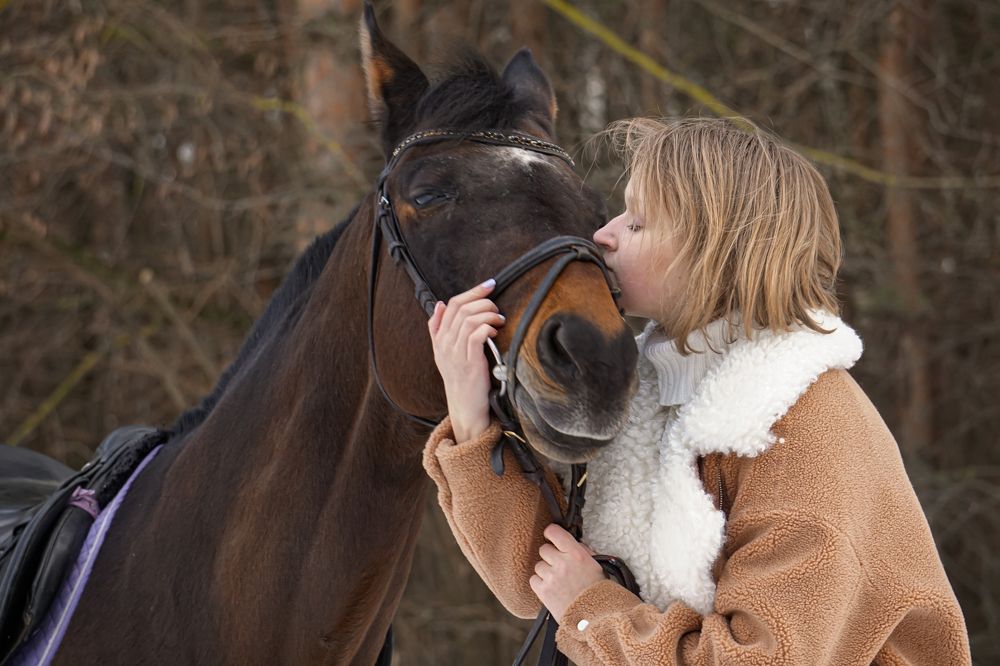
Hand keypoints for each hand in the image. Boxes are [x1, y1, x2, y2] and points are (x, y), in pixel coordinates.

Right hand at [427, 278, 505, 441]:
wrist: (465, 407)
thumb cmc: (461, 378)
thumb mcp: (445, 353)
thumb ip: (439, 329)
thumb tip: (439, 304)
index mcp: (439, 339)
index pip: (451, 304)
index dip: (472, 291)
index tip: (489, 285)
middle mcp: (444, 344)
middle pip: (460, 308)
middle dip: (483, 300)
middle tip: (497, 306)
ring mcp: (455, 353)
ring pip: (469, 319)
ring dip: (488, 313)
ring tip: (499, 319)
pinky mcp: (469, 362)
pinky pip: (476, 335)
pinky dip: (488, 327)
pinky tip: (495, 330)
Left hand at [529, 523, 606, 622]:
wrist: (595, 617)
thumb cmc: (598, 592)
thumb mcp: (596, 565)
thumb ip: (582, 551)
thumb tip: (571, 543)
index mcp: (576, 554)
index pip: (554, 532)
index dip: (551, 533)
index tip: (551, 536)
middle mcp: (562, 563)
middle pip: (544, 549)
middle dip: (550, 556)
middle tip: (559, 565)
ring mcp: (551, 577)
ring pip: (538, 565)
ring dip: (546, 571)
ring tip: (558, 581)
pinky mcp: (543, 591)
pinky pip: (533, 579)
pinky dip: (540, 583)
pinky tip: (551, 588)